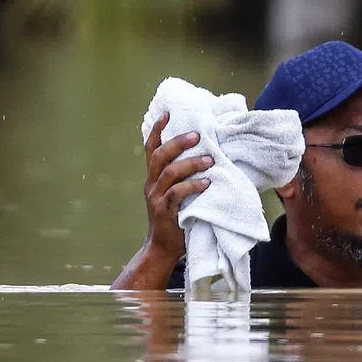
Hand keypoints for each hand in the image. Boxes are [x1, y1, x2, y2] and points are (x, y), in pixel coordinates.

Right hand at [142, 111, 211, 260]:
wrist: (162, 248)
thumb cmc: (175, 219)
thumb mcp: (175, 195)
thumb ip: (182, 178)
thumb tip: (206, 157)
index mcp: (153, 178)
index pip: (151, 149)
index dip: (157, 130)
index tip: (167, 113)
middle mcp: (151, 184)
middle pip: (159, 155)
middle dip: (177, 142)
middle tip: (197, 135)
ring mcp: (156, 198)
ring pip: (169, 173)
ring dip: (191, 164)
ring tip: (210, 160)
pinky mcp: (165, 211)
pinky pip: (177, 194)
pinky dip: (192, 186)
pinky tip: (207, 183)